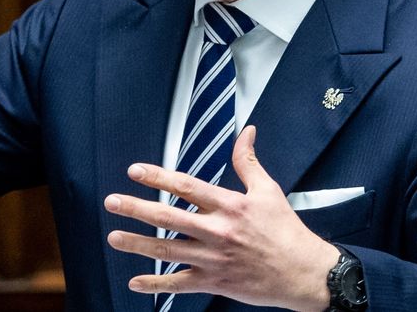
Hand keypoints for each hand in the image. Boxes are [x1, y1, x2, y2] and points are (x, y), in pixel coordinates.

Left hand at [103, 125, 339, 311]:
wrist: (304, 273)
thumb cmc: (286, 231)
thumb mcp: (268, 190)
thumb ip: (248, 161)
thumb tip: (246, 131)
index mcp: (229, 206)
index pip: (186, 187)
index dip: (158, 177)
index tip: (135, 171)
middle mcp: (218, 231)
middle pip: (169, 218)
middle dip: (137, 208)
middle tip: (112, 202)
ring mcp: (214, 259)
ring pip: (168, 251)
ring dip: (138, 244)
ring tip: (114, 237)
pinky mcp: (215, 282)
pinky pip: (179, 284)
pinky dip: (156, 284)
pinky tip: (135, 282)